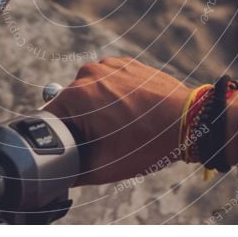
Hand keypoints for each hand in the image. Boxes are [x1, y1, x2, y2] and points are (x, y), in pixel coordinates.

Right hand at [44, 57, 189, 185]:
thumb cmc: (146, 143)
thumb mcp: (101, 167)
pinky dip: (115, 96)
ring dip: (98, 109)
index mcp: (75, 95)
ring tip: (122, 126)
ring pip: (90, 94)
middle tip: (105, 141)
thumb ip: (68, 170)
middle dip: (81, 124)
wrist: (188, 121)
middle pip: (70, 105)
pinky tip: (132, 112)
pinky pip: (109, 82)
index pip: (48, 119)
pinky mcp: (126, 63)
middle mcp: (88, 74)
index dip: (58, 137)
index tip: (76, 148)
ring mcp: (108, 65)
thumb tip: (54, 173)